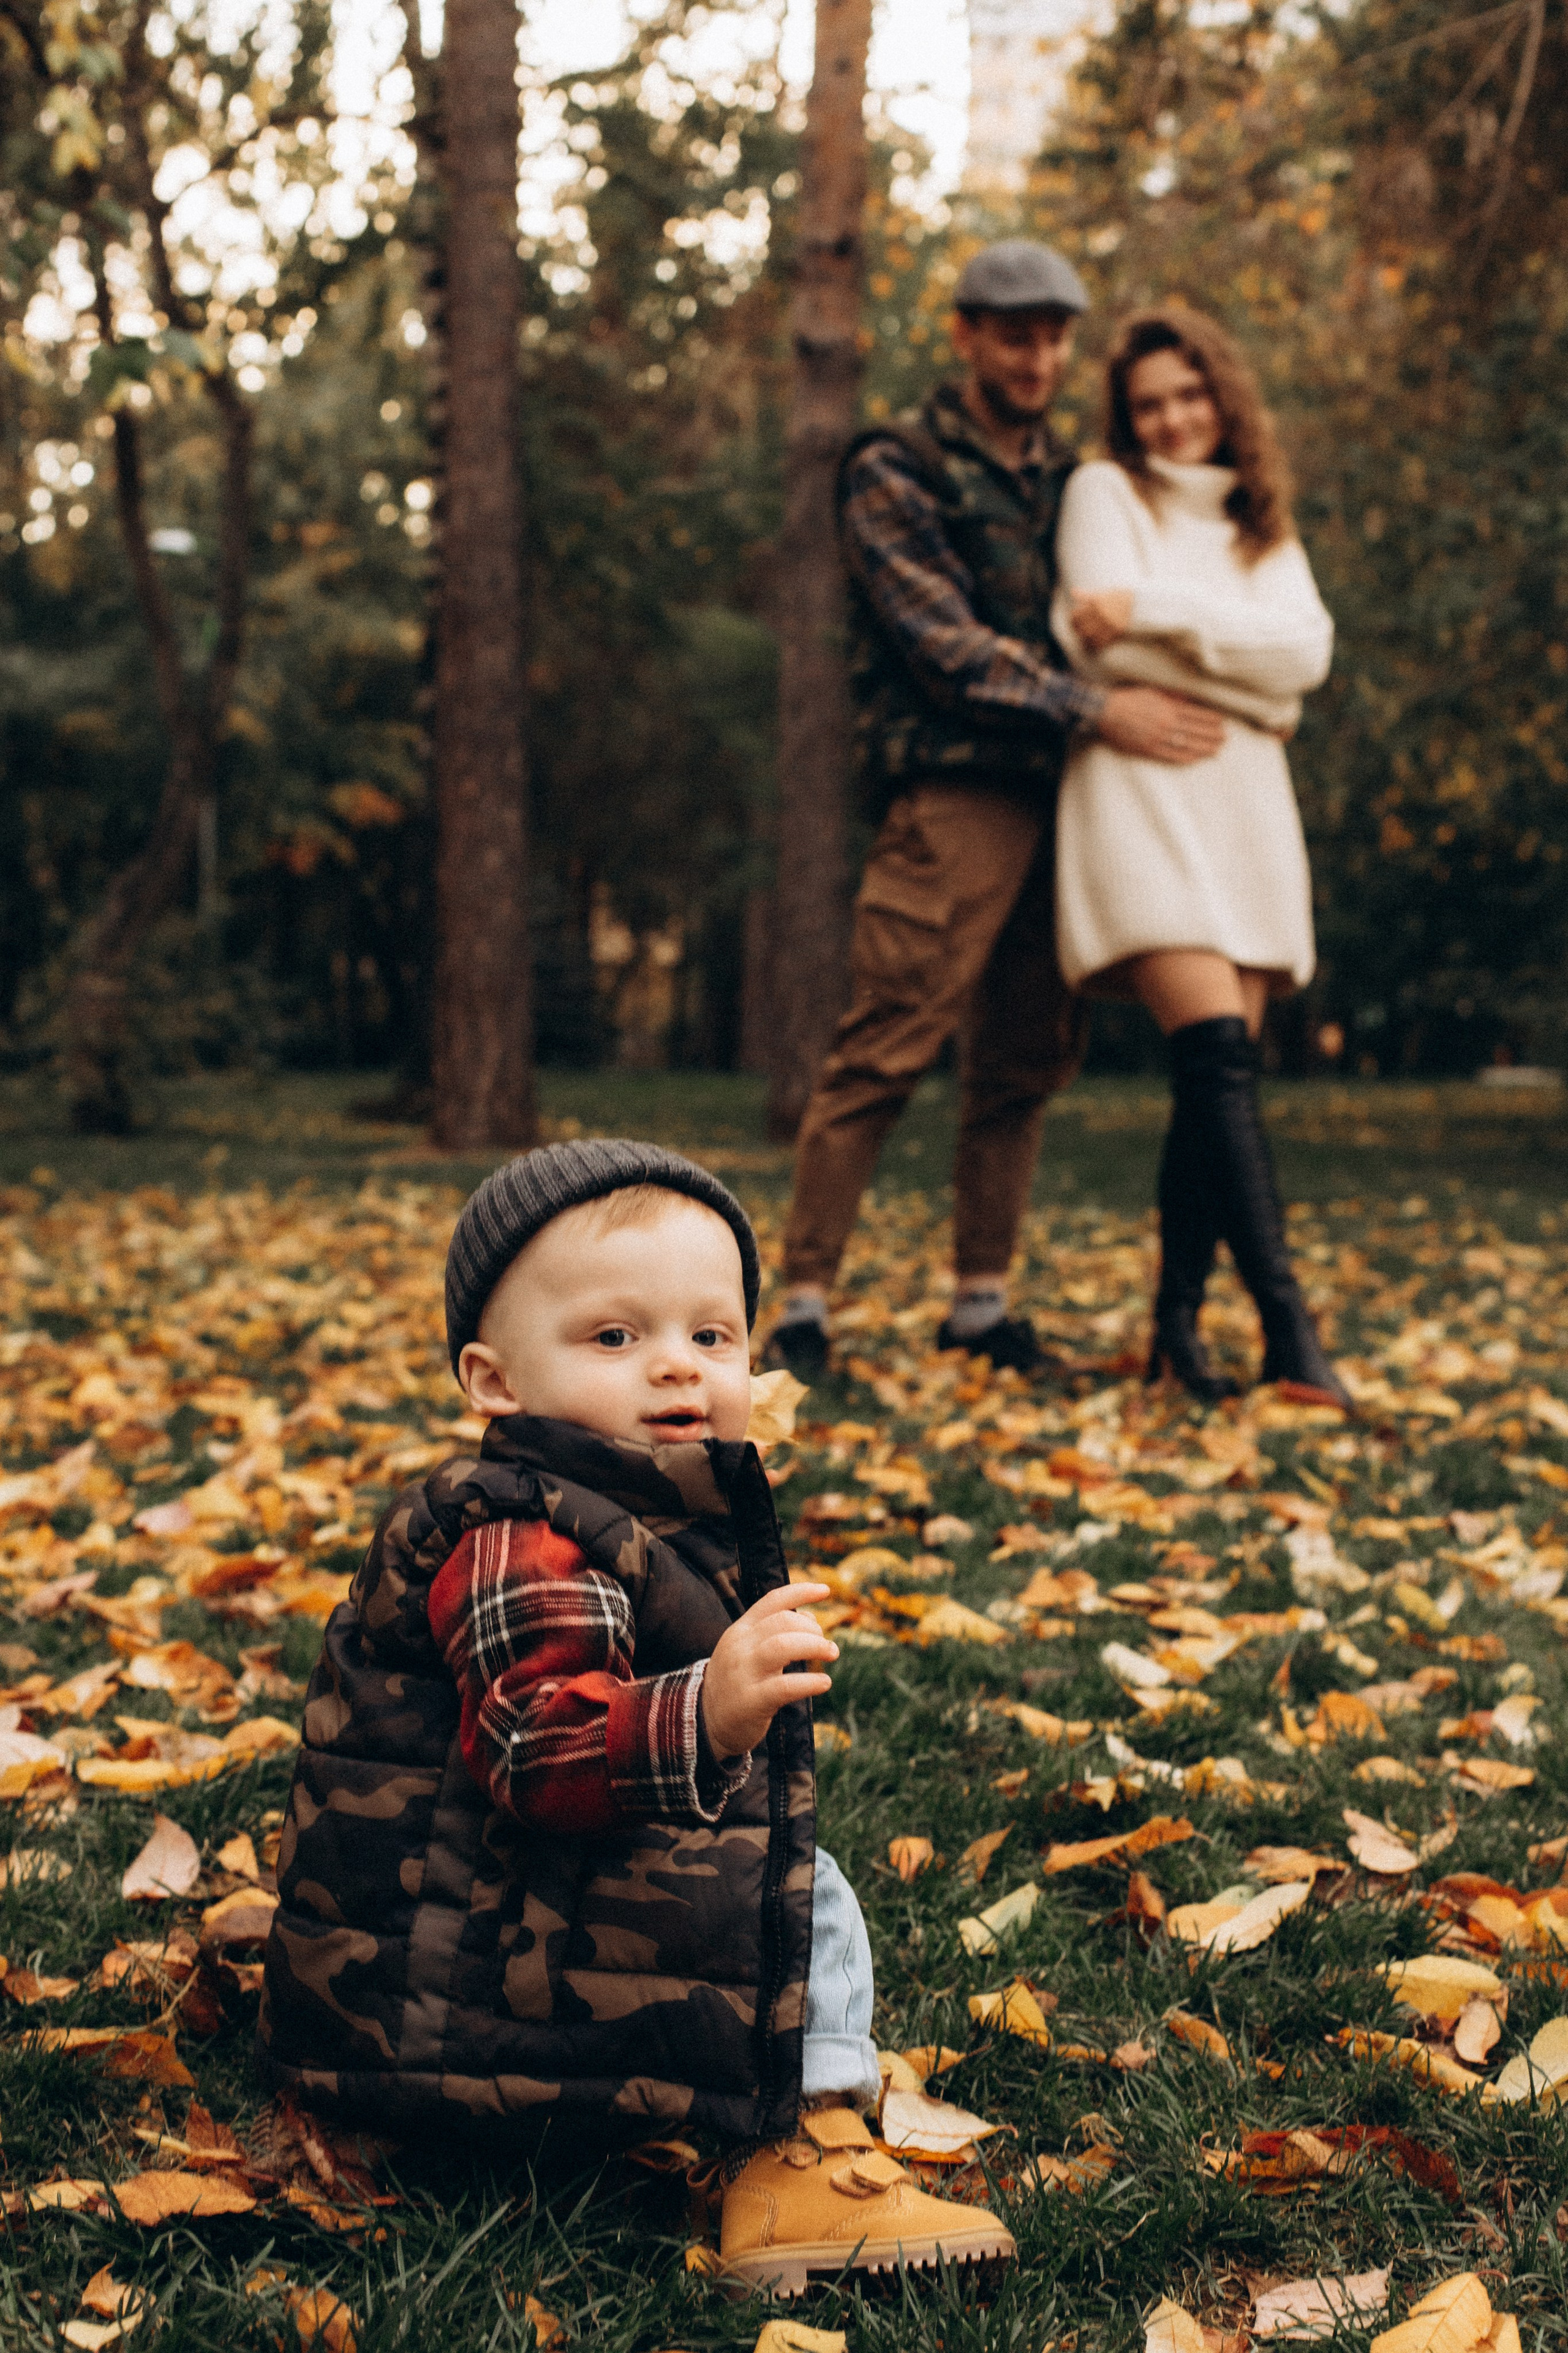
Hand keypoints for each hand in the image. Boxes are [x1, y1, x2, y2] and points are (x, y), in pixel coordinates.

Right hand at [701, 1582, 836, 1760]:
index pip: (772, 1601)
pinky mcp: (751, 1701)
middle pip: (782, 1621)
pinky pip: (784, 1686)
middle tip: (827, 1645)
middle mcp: (740, 1646)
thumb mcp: (748, 1650)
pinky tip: (824, 1682)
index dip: (801, 1591)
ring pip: (783, 1646)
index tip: (826, 1590)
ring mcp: (744, 1673)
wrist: (707, 1720)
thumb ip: (775, 1632)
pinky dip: (810, 1682)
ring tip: (831, 1654)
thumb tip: (811, 1617)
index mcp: (741, 1630)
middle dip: (812, 1629)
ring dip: (814, 1646)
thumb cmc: (738, 1681)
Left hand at [1071, 588, 1133, 650]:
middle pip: (1081, 628)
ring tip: (1085, 638)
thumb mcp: (1102, 593)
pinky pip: (1102, 642)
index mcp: (1096, 603)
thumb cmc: (1118, 596)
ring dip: (1085, 639)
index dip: (1073, 620)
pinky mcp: (1117, 631)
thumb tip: (1072, 592)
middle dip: (1078, 630)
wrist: (1138, 602)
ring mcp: (1110, 624)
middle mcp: (1102, 614)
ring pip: (1090, 637)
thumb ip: (1086, 595)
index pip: (1076, 615)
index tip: (1074, 621)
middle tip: (1079, 631)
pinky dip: (1095, 644)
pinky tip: (1094, 643)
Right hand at [1095, 686, 1225, 763]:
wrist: (1106, 711)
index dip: (1211, 719)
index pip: (1196, 715)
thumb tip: (1187, 699)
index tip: (1222, 723)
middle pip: (1195, 731)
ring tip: (1216, 751)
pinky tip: (1196, 759)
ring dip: (1204, 748)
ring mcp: (1158, 738)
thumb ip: (1171, 696)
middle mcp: (1166, 723)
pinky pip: (1170, 755)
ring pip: (1186, 744)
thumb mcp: (1153, 691)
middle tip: (1225, 739)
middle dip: (1212, 735)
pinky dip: (1185, 757)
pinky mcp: (1148, 749)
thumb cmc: (1129, 698)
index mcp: (1168, 707)